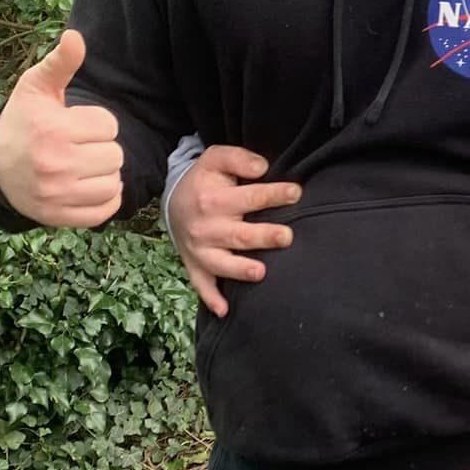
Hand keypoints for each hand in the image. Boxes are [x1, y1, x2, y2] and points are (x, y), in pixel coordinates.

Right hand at [0, 30, 121, 226]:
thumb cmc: (24, 122)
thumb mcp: (36, 88)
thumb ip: (60, 63)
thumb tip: (76, 37)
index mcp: (52, 130)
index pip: (109, 125)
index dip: (96, 123)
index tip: (75, 125)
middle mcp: (54, 164)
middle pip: (116, 155)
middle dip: (101, 148)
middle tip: (78, 147)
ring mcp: (57, 195)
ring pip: (115, 182)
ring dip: (104, 174)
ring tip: (81, 166)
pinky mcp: (60, 217)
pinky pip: (107, 210)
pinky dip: (104, 199)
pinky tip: (85, 186)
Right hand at [166, 145, 300, 316]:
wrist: (173, 201)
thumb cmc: (205, 180)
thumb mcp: (215, 158)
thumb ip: (238, 158)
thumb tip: (263, 168)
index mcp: (212, 199)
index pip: (249, 197)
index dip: (274, 194)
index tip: (296, 192)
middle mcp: (206, 227)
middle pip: (240, 235)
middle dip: (264, 237)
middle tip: (287, 236)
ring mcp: (200, 249)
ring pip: (222, 263)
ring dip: (241, 270)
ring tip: (261, 272)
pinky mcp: (195, 265)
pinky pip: (202, 285)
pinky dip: (211, 299)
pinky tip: (224, 311)